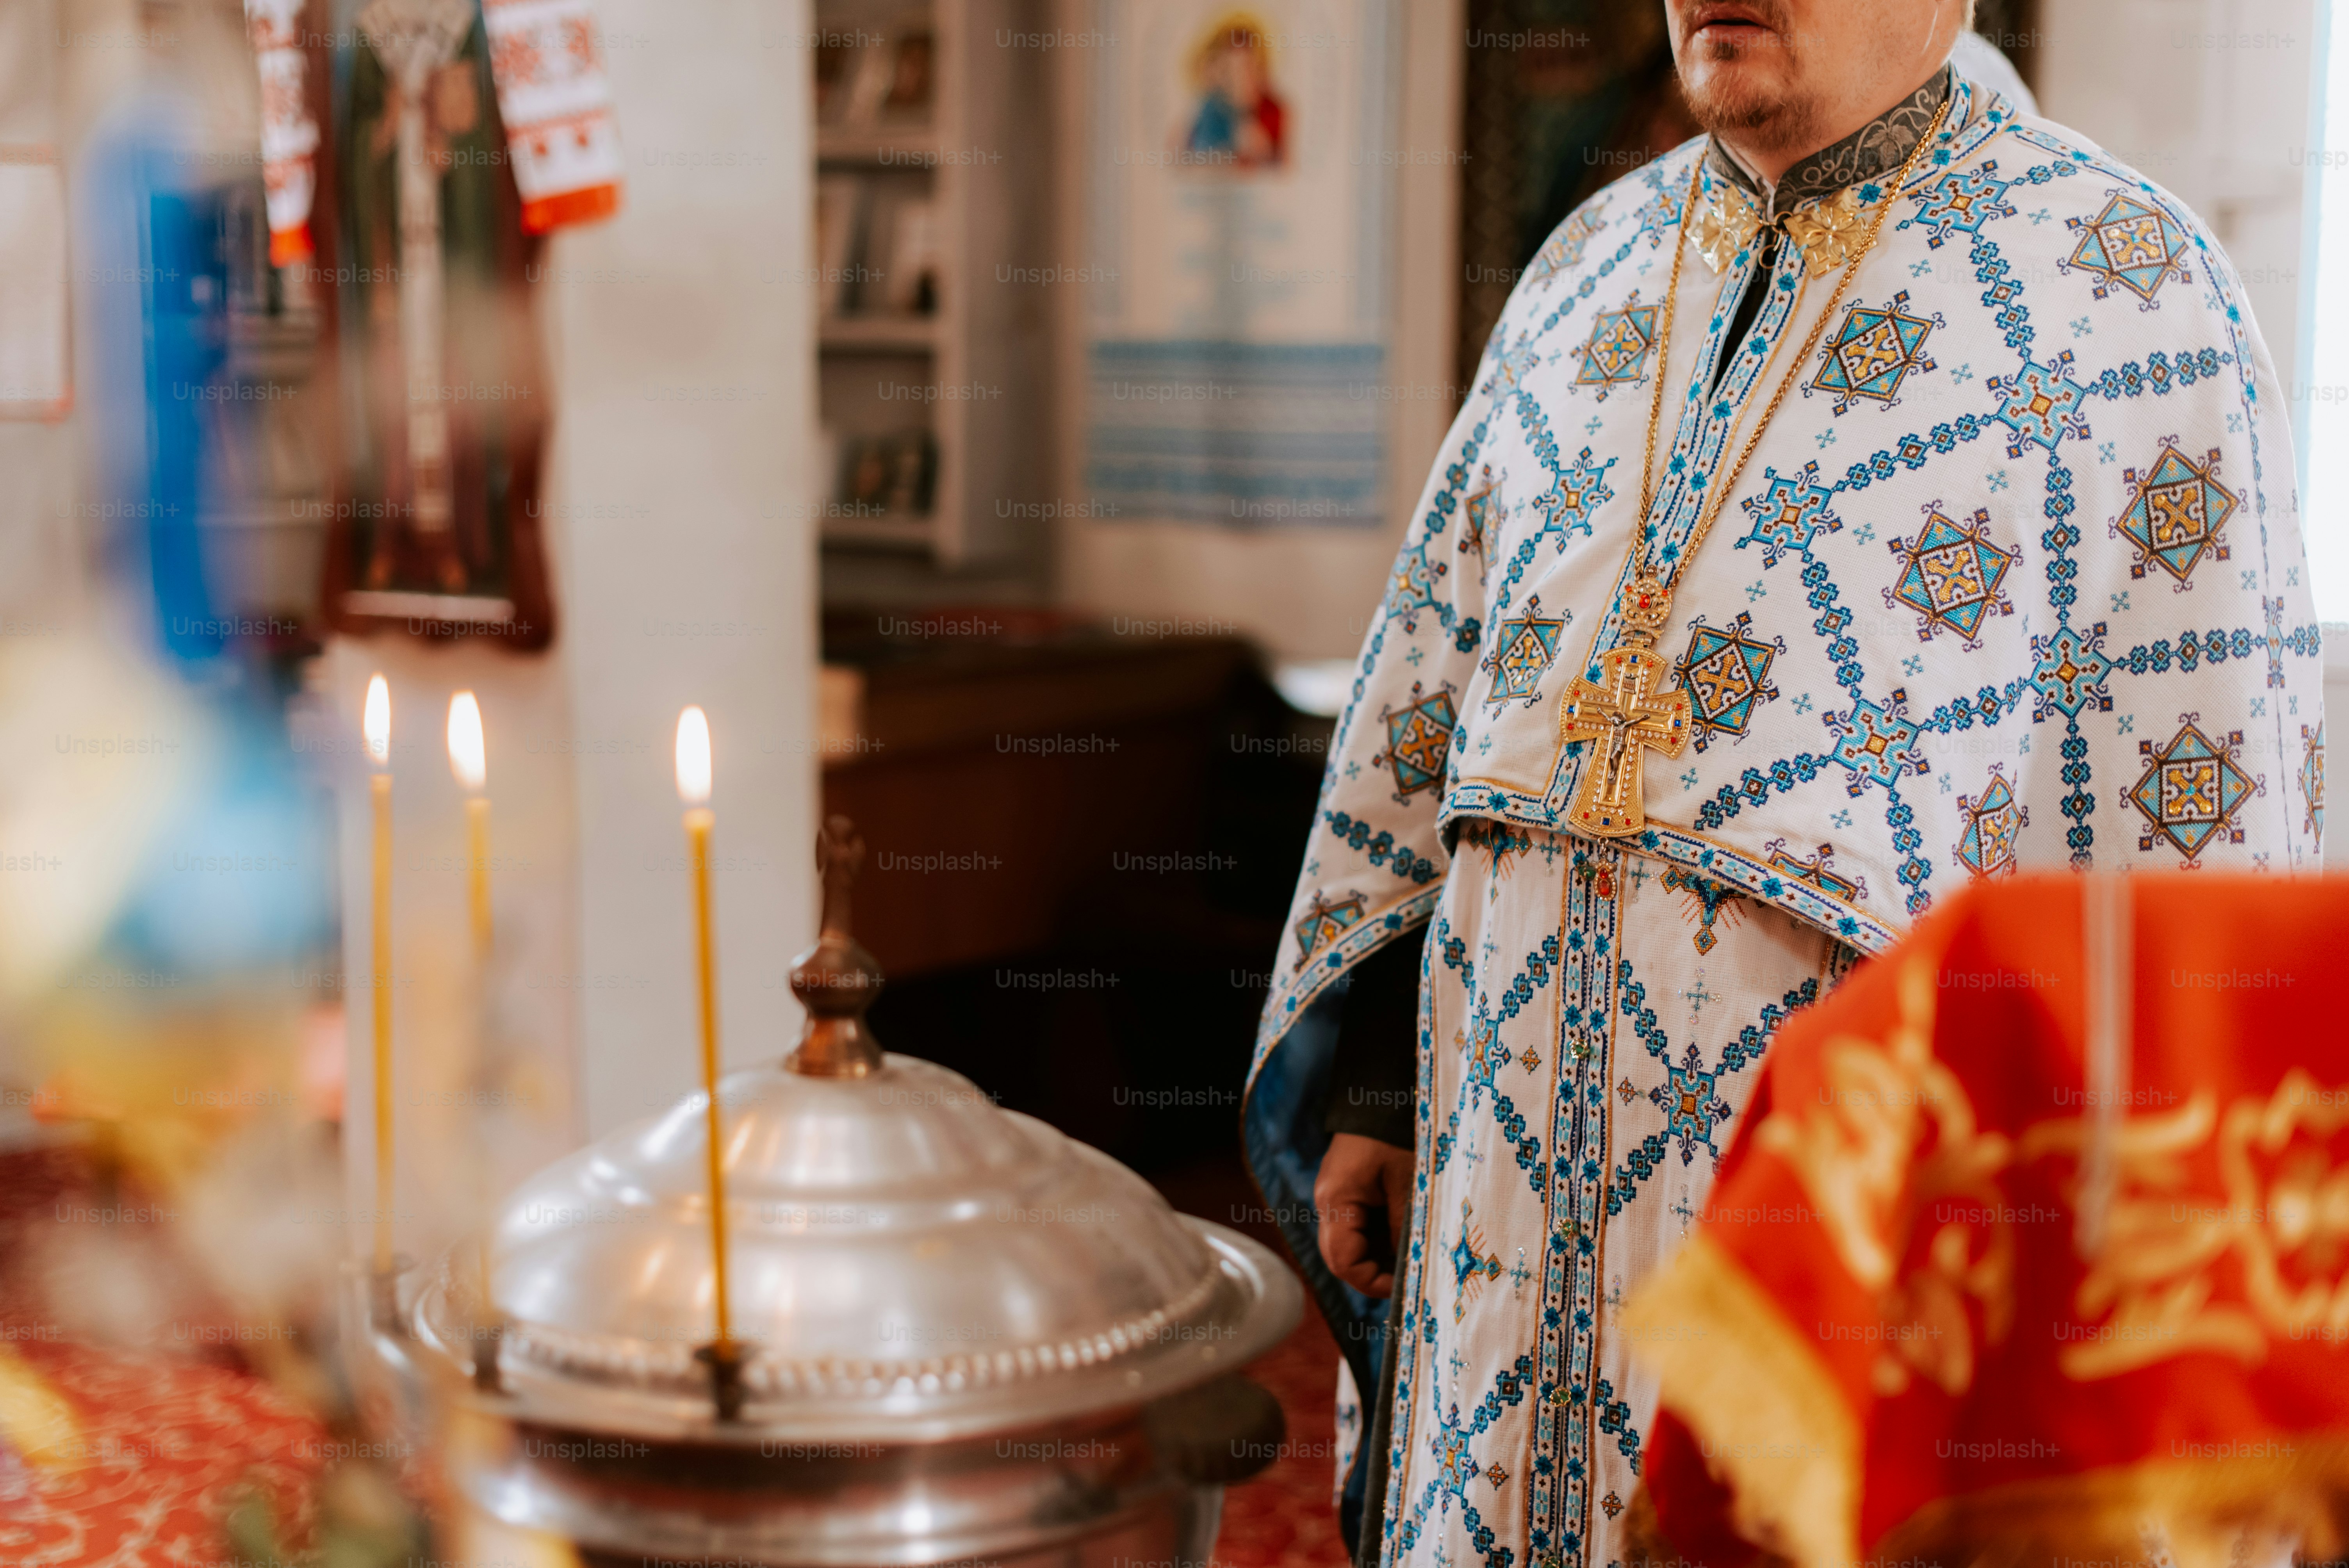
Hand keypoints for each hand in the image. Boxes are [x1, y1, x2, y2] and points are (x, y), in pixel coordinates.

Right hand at [1314, 1132, 1413, 1297]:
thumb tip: (1408, 1266)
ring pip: (1352, 1246)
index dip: (1372, 1282)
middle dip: (1375, 1274)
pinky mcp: (1349, 1193)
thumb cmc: (1395, 1133)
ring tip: (1414, 1257)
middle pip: (1342, 1258)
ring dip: (1380, 1257)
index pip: (1343, 1262)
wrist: (1380, 1093)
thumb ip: (1404, 1226)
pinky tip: (1407, 1237)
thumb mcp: (1406, 1182)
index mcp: (1336, 1201)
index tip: (1406, 1285)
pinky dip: (1382, 1240)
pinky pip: (1360, 1228)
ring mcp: (1337, 1199)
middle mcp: (1329, 1204)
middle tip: (1411, 1277)